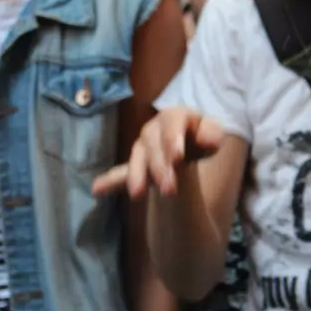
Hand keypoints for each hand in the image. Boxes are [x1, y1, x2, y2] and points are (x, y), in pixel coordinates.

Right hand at [93, 107, 223, 198]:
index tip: (178, 158)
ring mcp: (144, 146)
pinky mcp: (137, 165)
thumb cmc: (203, 136)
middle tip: (169, 189)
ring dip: (138, 175)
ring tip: (137, 194)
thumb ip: (213, 135)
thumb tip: (208, 140)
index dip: (173, 138)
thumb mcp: (214, 133)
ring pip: (138, 157)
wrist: (192, 142)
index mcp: (176, 115)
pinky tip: (97, 189)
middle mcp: (155, 128)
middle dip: (160, 166)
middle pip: (153, 143)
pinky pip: (121, 171)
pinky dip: (110, 180)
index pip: (172, 121)